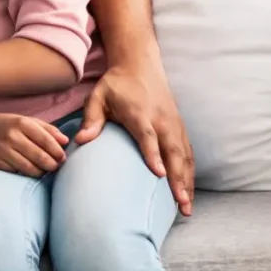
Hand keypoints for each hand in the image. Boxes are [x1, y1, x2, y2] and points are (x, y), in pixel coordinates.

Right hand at [0, 111, 68, 177]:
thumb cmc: (8, 125)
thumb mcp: (27, 121)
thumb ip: (48, 130)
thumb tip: (66, 141)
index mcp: (22, 123)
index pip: (45, 139)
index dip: (57, 151)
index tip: (63, 157)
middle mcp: (11, 136)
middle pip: (38, 156)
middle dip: (51, 165)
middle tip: (56, 167)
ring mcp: (1, 150)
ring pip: (28, 168)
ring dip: (40, 171)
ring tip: (44, 170)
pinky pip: (16, 172)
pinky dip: (25, 173)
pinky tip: (29, 170)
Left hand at [77, 57, 195, 214]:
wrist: (140, 64)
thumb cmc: (116, 84)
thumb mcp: (98, 96)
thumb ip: (91, 118)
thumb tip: (80, 140)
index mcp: (140, 113)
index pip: (148, 136)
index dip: (154, 155)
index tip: (159, 174)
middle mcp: (162, 120)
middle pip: (173, 151)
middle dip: (178, 178)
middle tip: (181, 203)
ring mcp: (173, 124)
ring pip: (184, 155)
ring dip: (187, 181)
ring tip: (187, 206)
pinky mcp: (179, 126)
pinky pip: (188, 152)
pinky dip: (189, 172)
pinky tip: (188, 191)